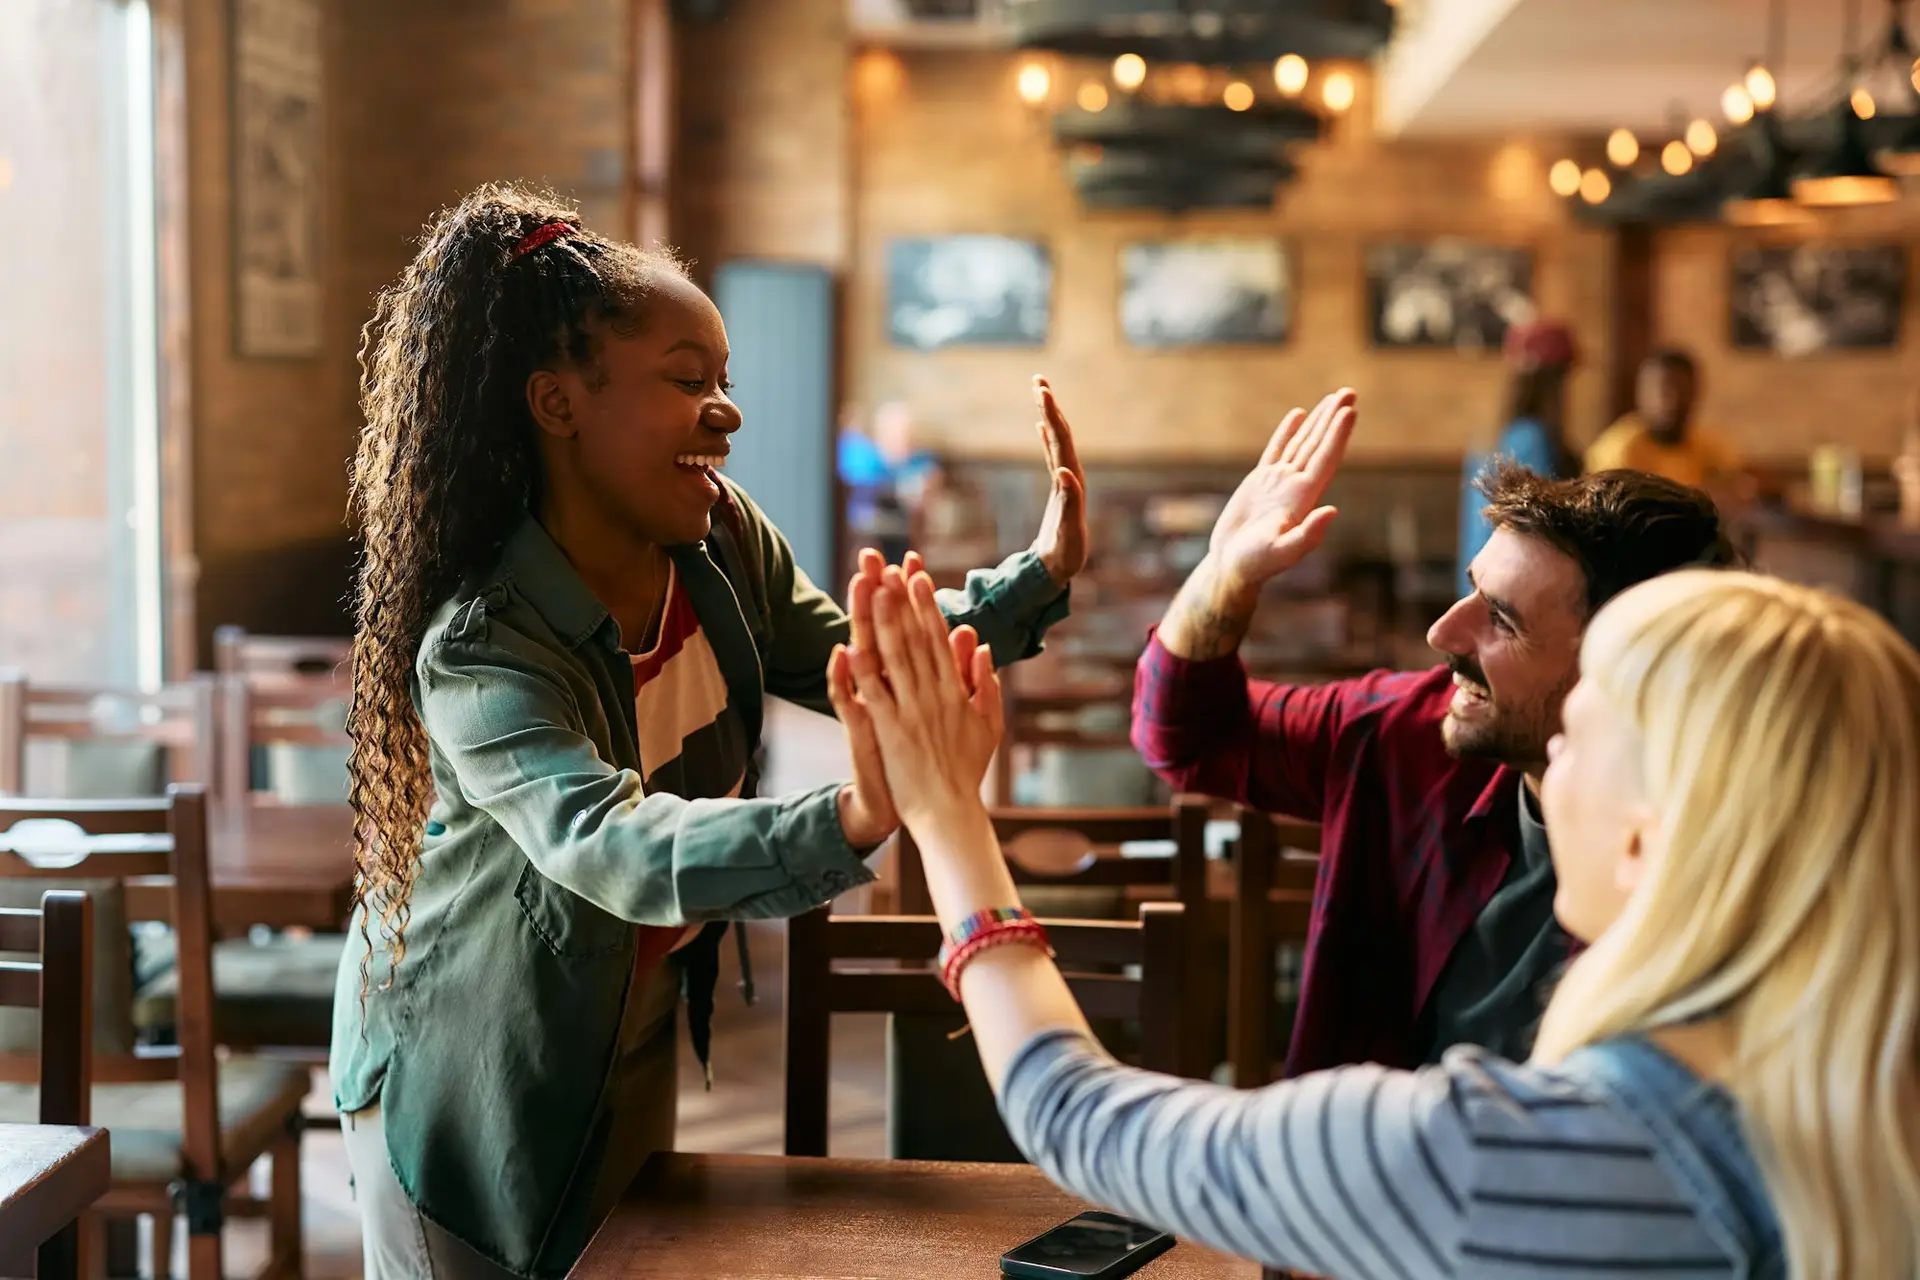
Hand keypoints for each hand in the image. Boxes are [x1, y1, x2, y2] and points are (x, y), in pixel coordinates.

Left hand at [831, 569, 1002, 826]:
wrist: (949, 812)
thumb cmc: (966, 771)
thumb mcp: (987, 725)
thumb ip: (986, 684)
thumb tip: (980, 645)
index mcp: (955, 691)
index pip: (938, 639)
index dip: (926, 606)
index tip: (917, 576)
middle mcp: (933, 695)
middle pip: (915, 639)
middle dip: (902, 601)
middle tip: (891, 568)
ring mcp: (911, 711)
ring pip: (895, 658)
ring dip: (884, 622)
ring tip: (875, 590)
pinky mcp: (890, 731)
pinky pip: (875, 695)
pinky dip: (863, 671)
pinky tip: (852, 645)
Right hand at [1028, 377, 1087, 584]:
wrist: (1063, 567)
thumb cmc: (1066, 553)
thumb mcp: (1068, 530)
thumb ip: (1069, 501)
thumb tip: (1064, 471)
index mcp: (1072, 480)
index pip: (1061, 439)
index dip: (1051, 414)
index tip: (1041, 391)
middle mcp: (1071, 474)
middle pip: (1060, 433)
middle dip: (1050, 406)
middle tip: (1038, 380)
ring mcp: (1064, 479)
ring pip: (1056, 440)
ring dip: (1048, 415)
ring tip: (1039, 391)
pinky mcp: (1057, 487)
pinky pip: (1051, 453)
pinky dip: (1046, 436)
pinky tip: (1039, 425)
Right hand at [1204, 388, 1355, 597]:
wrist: (1232, 568)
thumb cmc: (1255, 565)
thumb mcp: (1282, 553)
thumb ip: (1308, 536)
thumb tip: (1332, 511)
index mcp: (1302, 499)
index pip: (1324, 459)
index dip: (1337, 435)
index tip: (1349, 411)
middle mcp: (1295, 486)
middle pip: (1318, 445)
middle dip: (1334, 418)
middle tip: (1350, 392)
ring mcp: (1278, 482)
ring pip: (1302, 443)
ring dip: (1319, 420)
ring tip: (1334, 398)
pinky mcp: (1260, 482)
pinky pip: (1277, 450)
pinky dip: (1288, 431)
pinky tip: (1299, 415)